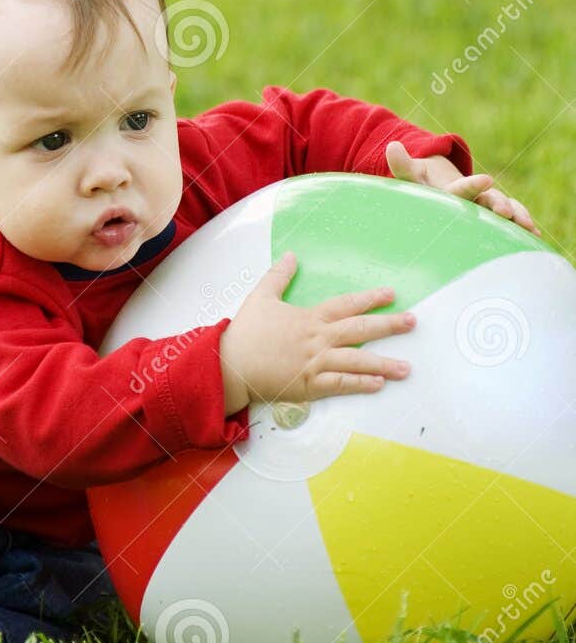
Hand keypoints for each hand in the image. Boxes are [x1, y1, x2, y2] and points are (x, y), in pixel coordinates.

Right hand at [220, 252, 414, 410]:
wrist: (230, 366)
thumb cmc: (245, 333)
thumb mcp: (261, 297)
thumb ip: (279, 276)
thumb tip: (292, 256)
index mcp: (309, 318)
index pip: (346, 305)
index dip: (370, 298)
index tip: (391, 294)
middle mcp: (318, 340)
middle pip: (359, 331)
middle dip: (388, 325)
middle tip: (412, 323)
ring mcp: (315, 364)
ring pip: (356, 362)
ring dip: (383, 364)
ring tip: (406, 368)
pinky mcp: (309, 386)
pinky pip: (340, 385)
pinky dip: (360, 385)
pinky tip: (378, 384)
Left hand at [385, 140, 540, 235]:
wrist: (440, 184)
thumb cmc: (424, 185)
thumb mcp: (411, 177)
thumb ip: (403, 165)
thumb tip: (391, 147)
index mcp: (454, 188)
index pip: (463, 188)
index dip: (473, 185)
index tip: (487, 180)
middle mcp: (476, 196)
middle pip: (491, 199)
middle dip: (500, 204)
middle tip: (508, 212)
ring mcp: (487, 206)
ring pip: (506, 209)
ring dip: (518, 216)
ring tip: (529, 227)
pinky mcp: (493, 216)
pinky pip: (511, 220)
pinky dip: (522, 226)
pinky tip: (534, 236)